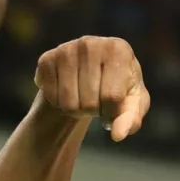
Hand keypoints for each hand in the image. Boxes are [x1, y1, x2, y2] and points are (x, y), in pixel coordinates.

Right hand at [34, 36, 149, 141]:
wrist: (91, 73)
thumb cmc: (119, 88)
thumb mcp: (133, 103)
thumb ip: (130, 119)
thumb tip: (118, 136)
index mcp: (119, 49)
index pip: (112, 97)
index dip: (113, 113)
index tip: (114, 109)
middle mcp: (91, 44)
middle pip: (90, 103)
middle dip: (95, 112)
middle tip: (98, 102)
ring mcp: (66, 49)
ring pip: (69, 104)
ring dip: (78, 111)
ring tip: (85, 97)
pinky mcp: (46, 60)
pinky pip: (52, 99)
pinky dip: (61, 104)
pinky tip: (69, 91)